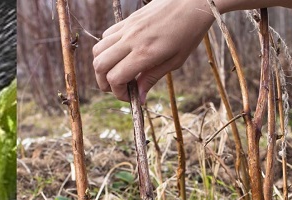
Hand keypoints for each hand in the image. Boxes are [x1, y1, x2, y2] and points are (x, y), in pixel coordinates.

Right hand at [92, 0, 214, 102]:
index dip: (118, 93)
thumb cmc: (190, 31)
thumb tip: (139, 97)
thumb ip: (152, 78)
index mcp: (145, 53)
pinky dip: (106, 49)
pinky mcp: (127, 20)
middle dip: (104, 83)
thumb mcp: (175, 60)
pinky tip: (121, 54)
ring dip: (102, 66)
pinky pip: (106, 36)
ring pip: (98, 51)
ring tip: (115, 72)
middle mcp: (131, 40)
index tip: (130, 96)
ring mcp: (127, 28)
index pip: (116, 78)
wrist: (193, 1)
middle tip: (118, 88)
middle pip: (100, 66)